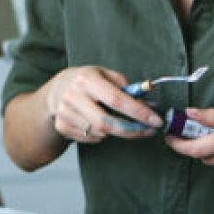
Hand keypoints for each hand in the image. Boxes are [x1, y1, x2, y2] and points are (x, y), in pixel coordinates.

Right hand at [43, 66, 162, 143]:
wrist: (57, 90)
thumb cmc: (88, 81)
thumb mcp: (106, 75)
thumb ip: (127, 88)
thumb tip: (150, 105)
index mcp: (87, 79)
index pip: (116, 99)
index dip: (138, 112)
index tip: (156, 120)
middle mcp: (73, 95)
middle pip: (106, 123)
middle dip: (131, 130)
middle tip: (148, 131)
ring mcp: (65, 112)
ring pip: (100, 133)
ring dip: (115, 131)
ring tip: (117, 120)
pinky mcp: (62, 126)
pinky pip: (90, 138)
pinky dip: (101, 135)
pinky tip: (100, 123)